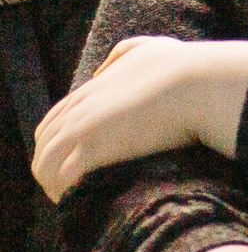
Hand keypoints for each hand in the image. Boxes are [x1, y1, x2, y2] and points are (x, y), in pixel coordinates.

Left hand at [30, 37, 247, 200]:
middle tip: (70, 190)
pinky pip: (63, 179)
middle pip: (43, 147)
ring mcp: (82, 129)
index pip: (52, 123)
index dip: (54, 147)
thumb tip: (102, 71)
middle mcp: (78, 110)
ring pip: (45, 166)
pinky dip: (65, 193)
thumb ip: (125, 53)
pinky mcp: (93, 149)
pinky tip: (80, 204)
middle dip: (50, 169)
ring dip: (54, 185)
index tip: (70, 166)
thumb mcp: (150, 48)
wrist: (200, 82)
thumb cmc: (185, 67)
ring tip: (73, 203)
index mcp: (90, 91)